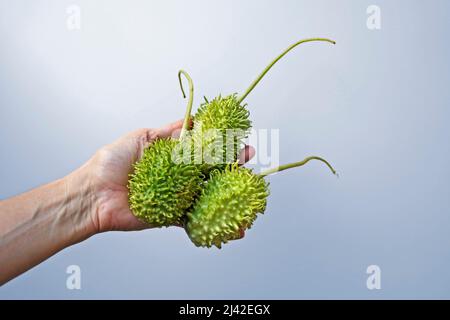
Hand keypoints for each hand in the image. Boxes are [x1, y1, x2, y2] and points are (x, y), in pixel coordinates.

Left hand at [80, 120, 254, 233]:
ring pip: (208, 195)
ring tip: (247, 192)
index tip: (237, 137)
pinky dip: (214, 224)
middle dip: (231, 165)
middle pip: (210, 171)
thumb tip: (194, 122)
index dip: (220, 143)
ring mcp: (177, 196)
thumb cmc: (112, 162)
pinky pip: (196, 220)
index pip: (203, 148)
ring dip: (229, 195)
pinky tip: (233, 227)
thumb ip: (170, 134)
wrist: (93, 194)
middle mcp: (178, 175)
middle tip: (248, 159)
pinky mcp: (172, 215)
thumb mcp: (142, 138)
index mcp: (172, 155)